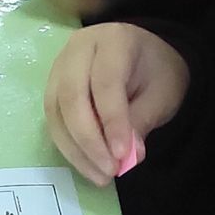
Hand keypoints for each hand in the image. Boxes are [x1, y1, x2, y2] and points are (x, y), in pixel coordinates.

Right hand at [45, 23, 188, 184]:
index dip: (112, 121)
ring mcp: (60, 66)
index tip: (122, 156)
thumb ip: (142, 120)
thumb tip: (126, 157)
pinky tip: (88, 165)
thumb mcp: (162, 94)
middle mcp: (78, 47)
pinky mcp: (53, 86)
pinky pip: (53, 119)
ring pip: (57, 111)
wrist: (146, 57)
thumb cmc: (157, 72)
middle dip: (89, 139)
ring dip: (76, 149)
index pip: (105, 82)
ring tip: (100, 176)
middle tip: (109, 171)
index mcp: (113, 39)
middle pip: (72, 95)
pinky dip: (69, 146)